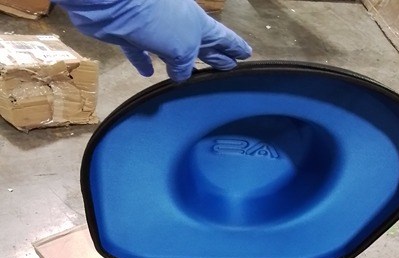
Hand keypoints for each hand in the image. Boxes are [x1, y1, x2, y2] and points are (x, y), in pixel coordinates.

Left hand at [54, 0, 251, 81]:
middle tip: (228, 67)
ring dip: (180, 62)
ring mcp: (155, 28)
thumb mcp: (184, 47)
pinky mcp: (131, 35)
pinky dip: (145, 62)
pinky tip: (148, 73)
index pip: (223, 38)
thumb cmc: (160, 22)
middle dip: (215, 55)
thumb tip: (180, 76)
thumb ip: (186, 65)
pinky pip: (141, 52)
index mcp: (199, 25)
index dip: (235, 47)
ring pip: (172, 50)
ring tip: (189, 76)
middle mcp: (180, 25)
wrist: (116, 2)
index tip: (248, 55)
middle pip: (202, 44)